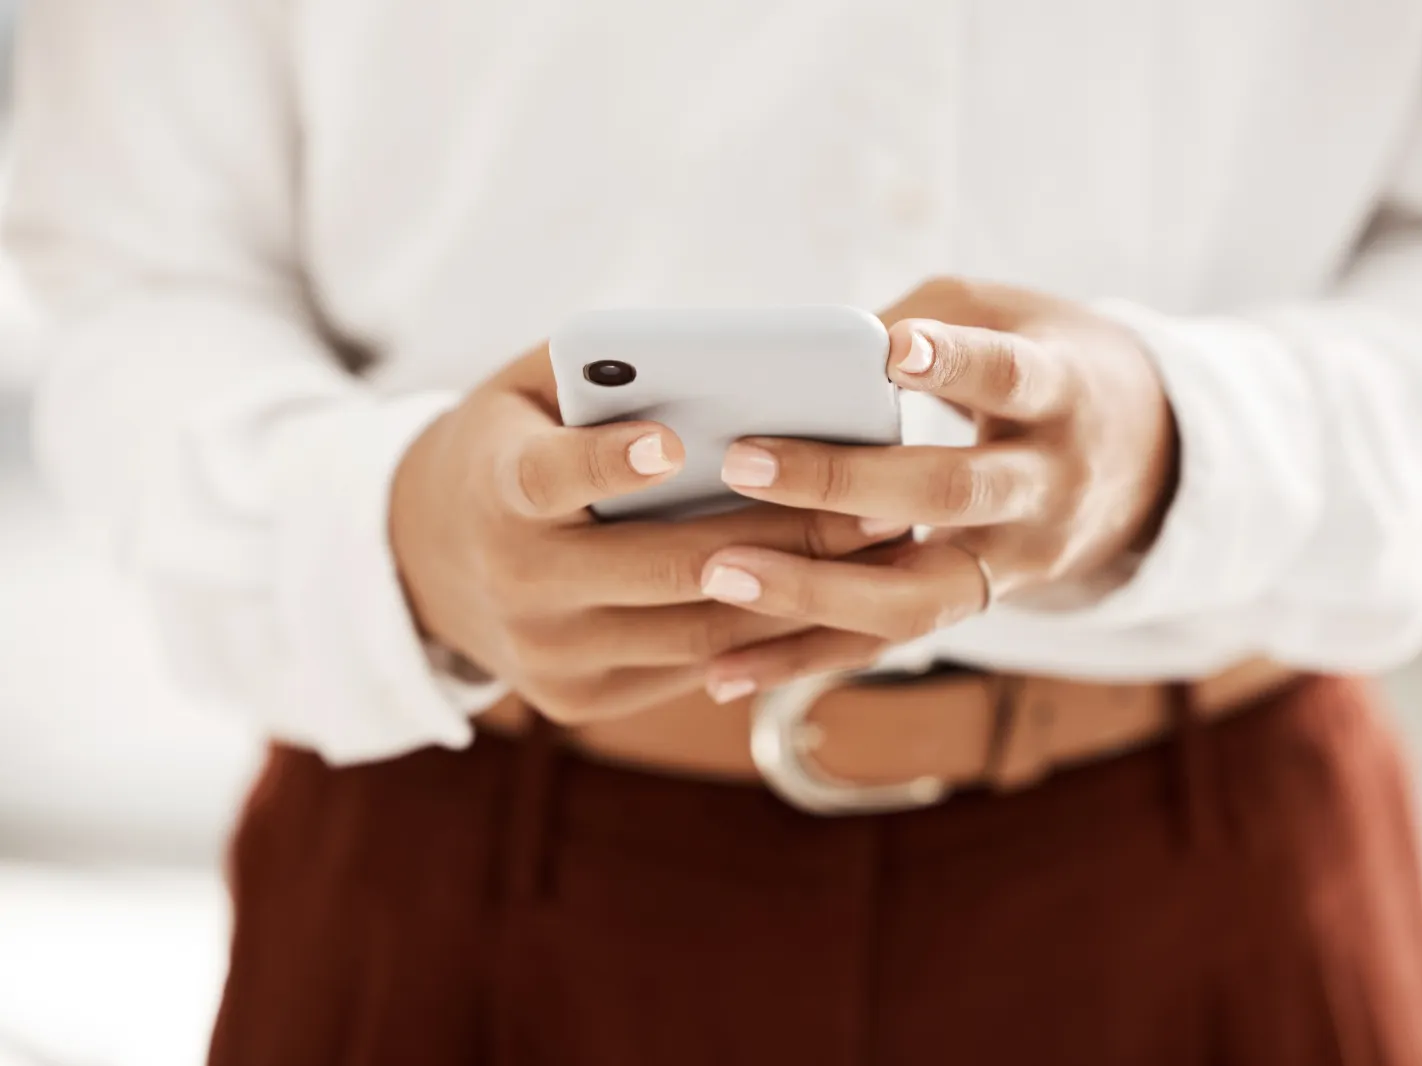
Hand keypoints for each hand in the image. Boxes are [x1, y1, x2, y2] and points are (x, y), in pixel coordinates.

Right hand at [390, 344, 902, 722]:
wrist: (432, 560)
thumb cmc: (515, 444)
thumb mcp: (533, 389)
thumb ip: (607, 369)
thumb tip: (731, 365)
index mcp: (494, 490)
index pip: (547, 478)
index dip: (605, 463)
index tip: (669, 441)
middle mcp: (516, 584)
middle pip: (662, 569)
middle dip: (781, 538)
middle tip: (877, 505)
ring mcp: (548, 655)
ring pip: (696, 630)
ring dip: (798, 593)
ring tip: (880, 551)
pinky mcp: (579, 700)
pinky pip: (691, 667)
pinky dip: (766, 633)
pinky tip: (836, 596)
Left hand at [698, 277, 1176, 694]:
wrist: (1151, 459)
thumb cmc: (1044, 359)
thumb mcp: (1006, 314)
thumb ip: (915, 318)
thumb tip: (798, 355)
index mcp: (1059, 393)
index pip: (1009, 377)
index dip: (956, 365)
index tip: (891, 350)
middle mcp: (1046, 485)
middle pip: (952, 493)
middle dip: (842, 483)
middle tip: (743, 463)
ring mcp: (1017, 560)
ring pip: (919, 597)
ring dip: (813, 593)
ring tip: (720, 574)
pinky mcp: (978, 604)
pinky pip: (890, 643)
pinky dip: (805, 661)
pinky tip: (725, 670)